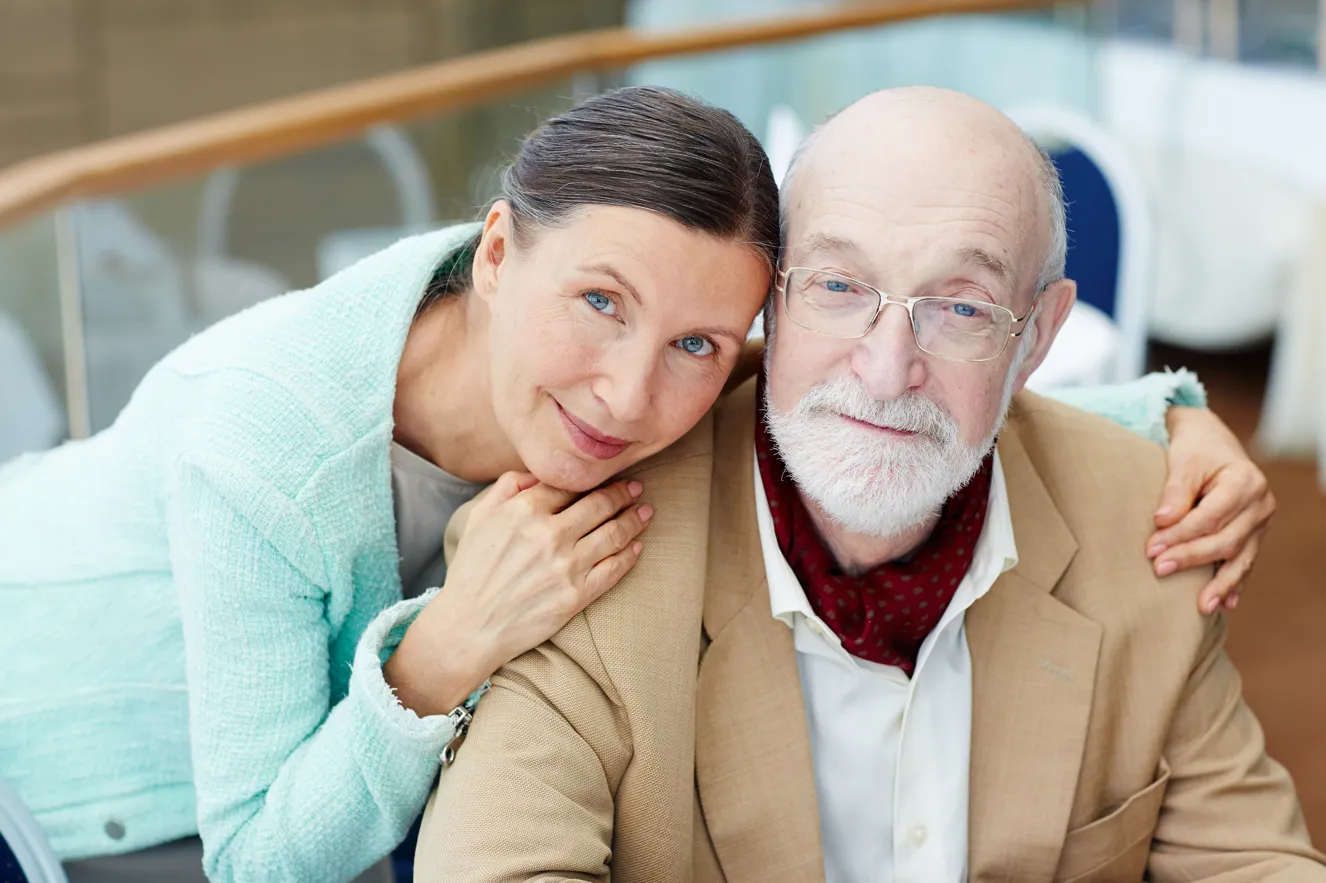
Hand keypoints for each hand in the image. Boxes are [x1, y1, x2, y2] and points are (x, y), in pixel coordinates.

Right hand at [384, 473, 652, 716]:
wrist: (470, 627)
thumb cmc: (472, 570)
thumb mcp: (479, 518)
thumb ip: (507, 487)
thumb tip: (538, 471)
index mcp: (524, 511)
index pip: (570, 484)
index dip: (592, 478)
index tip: (608, 474)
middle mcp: (549, 535)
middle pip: (599, 505)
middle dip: (622, 493)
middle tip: (636, 488)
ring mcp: (566, 566)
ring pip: (613, 534)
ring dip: (633, 520)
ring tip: (645, 512)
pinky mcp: (576, 595)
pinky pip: (613, 570)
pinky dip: (629, 555)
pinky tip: (636, 546)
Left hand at [1148, 407, 1274, 615]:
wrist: (1212, 442)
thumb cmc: (1195, 450)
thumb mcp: (1183, 461)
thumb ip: (1175, 491)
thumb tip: (1162, 521)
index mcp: (1245, 481)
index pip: (1211, 517)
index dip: (1180, 534)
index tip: (1151, 548)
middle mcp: (1260, 504)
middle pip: (1226, 540)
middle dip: (1191, 558)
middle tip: (1159, 569)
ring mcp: (1261, 522)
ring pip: (1241, 557)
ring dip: (1220, 584)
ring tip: (1202, 607)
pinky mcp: (1254, 534)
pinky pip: (1246, 561)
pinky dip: (1235, 582)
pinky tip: (1226, 603)